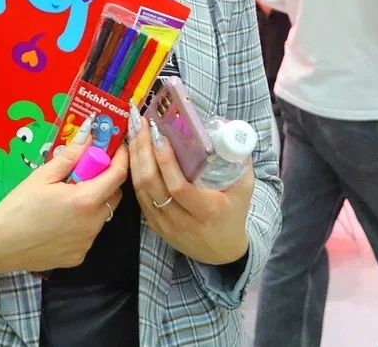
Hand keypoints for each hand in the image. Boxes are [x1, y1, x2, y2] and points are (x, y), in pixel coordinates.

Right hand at [0, 119, 128, 273]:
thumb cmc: (19, 207)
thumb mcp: (42, 176)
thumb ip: (70, 157)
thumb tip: (88, 137)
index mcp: (85, 200)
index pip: (118, 175)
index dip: (121, 158)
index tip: (117, 148)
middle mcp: (93, 223)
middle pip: (113, 197)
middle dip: (106, 182)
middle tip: (86, 173)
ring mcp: (87, 242)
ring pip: (101, 216)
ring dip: (93, 204)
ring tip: (67, 199)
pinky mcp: (79, 256)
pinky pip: (88, 234)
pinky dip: (82, 224)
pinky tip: (60, 221)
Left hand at [128, 112, 252, 265]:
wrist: (222, 252)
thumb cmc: (234, 215)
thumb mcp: (244, 188)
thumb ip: (238, 160)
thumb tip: (229, 129)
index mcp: (206, 211)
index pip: (178, 186)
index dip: (165, 160)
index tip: (159, 135)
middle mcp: (182, 220)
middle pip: (153, 184)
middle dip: (143, 150)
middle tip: (141, 124)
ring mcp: (165, 225)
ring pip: (141, 189)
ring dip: (135, 158)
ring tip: (134, 132)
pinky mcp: (155, 226)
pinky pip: (140, 197)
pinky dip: (134, 173)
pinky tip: (133, 154)